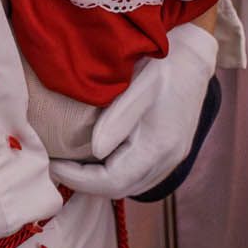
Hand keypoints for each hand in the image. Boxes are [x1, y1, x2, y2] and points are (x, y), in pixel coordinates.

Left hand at [50, 25, 217, 198]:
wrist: (194, 57)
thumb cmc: (164, 66)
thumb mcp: (139, 86)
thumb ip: (118, 120)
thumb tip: (95, 151)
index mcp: (158, 146)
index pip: (112, 181)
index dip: (79, 179)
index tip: (53, 165)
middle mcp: (167, 160)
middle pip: (120, 189)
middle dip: (85, 183)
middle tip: (56, 166)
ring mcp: (172, 159)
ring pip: (131, 186)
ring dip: (100, 182)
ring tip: (73, 165)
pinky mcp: (171, 153)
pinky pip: (140, 176)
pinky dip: (117, 175)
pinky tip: (99, 160)